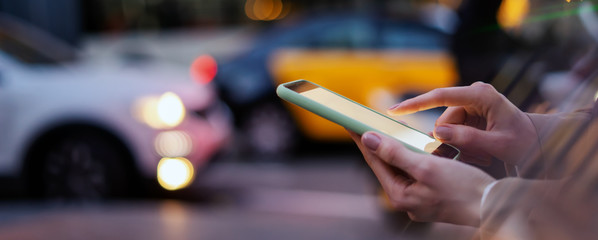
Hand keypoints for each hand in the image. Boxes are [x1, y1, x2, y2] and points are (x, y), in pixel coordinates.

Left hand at [350, 131, 494, 225]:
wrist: (494, 205)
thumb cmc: (463, 188)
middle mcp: (407, 199)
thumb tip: (369, 139)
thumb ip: (395, 153)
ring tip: (390, 130)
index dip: (363, 139)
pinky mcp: (432, 193)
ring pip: (402, 166)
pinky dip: (415, 155)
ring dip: (397, 147)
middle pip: (387, 164)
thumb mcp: (426, 167)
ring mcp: (419, 198)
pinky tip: (416, 144)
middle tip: (368, 122)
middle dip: (379, 143)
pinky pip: (417, 170)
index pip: (375, 161)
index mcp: (400, 195)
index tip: (351, 123)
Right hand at [388, 82, 537, 165]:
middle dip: (449, 141)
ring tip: (481, 157)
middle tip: (469, 158)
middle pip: (443, 119)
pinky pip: (453, 130)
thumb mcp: (499, 145)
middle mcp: (473, 94)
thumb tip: (437, 133)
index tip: (394, 111)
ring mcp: (471, 103)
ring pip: (446, 128)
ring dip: (457, 145)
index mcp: (481, 95)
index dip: (415, 104)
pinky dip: (461, 145)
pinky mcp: (469, 113)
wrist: (540, 142)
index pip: (441, 96)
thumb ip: (468, 139)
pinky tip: (478, 153)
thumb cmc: (525, 142)